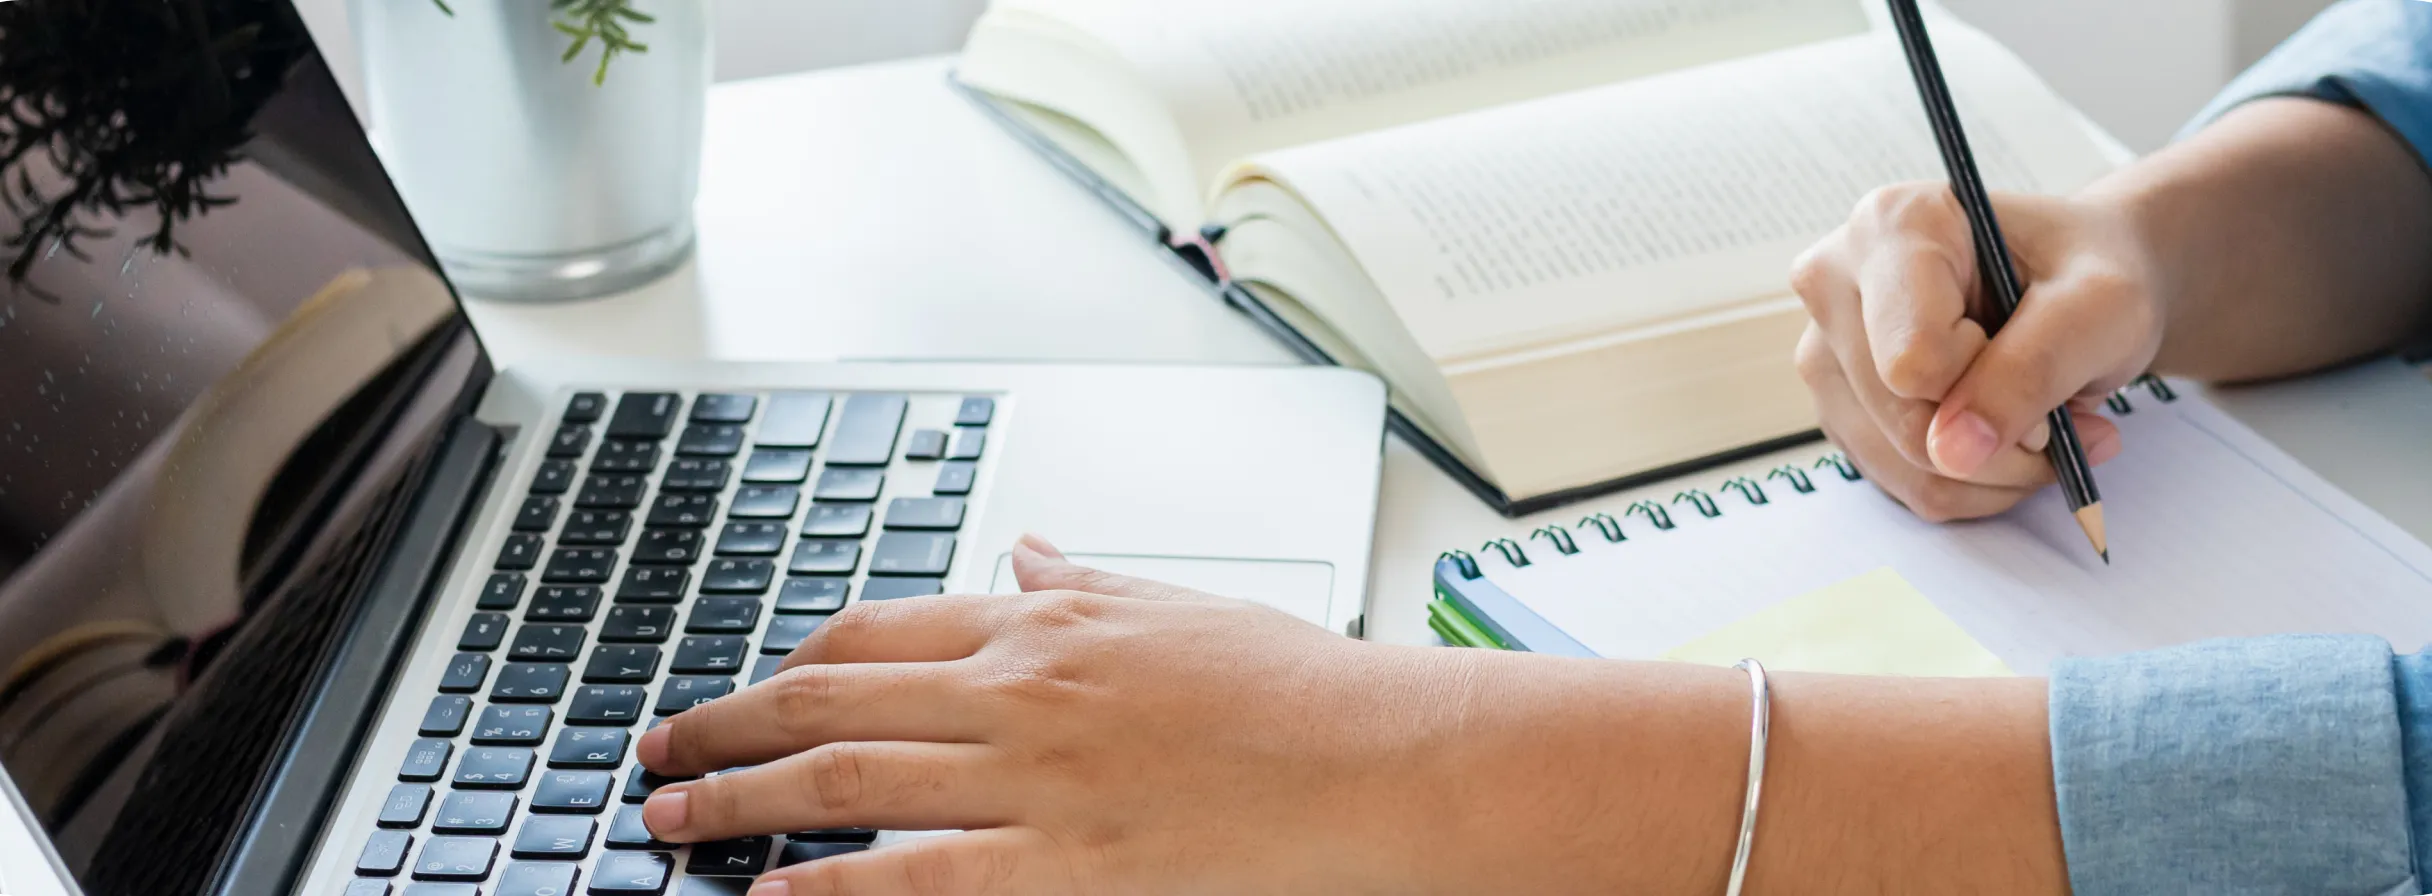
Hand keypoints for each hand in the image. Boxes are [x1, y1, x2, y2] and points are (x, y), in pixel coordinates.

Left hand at [630, 536, 1483, 894]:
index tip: (750, 687)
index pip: (881, 627)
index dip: (794, 659)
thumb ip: (1089, 583)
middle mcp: (1023, 688)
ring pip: (850, 775)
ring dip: (743, 797)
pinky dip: (832, 885)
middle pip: (834, 695)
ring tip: (672, 820)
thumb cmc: (1303, 688)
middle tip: (657, 753)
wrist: (1384, 758)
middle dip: (727, 726)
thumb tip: (1029, 551)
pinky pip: (919, 874)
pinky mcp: (1067, 861)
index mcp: (1049, 624)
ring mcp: (1037, 775)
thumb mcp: (1186, 606)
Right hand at [1789, 183, 2164, 520]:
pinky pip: (1898, 482)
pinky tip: (2001, 440)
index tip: (2046, 353)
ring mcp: (1824, 349)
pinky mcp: (1837, 405)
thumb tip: (1951, 453)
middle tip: (2059, 415)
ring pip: (1899, 464)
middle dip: (2000, 443)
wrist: (2077, 281)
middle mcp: (1834, 282)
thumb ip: (2031, 369)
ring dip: (1989, 473)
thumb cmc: (2088, 272)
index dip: (1994, 381)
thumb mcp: (2101, 306)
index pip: (1914, 359)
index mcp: (1891, 226)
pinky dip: (1967, 483)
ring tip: (2039, 428)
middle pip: (1902, 420)